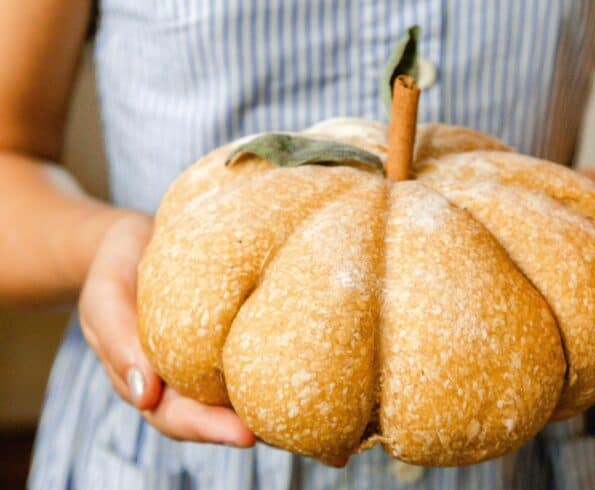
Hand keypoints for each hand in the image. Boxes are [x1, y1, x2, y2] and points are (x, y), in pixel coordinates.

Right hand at [78, 212, 349, 465]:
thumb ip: (119, 344)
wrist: (136, 240)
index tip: (245, 435)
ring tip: (342, 425)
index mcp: (155, 384)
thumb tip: (145, 396)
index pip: (180, 418)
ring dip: (292, 410)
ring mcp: (219, 359)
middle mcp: (192, 380)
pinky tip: (336, 373)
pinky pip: (266, 353)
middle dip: (269, 429)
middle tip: (312, 441)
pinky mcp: (242, 333)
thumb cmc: (116, 270)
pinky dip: (296, 365)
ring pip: (254, 391)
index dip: (211, 429)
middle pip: (228, 416)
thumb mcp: (105, 301)